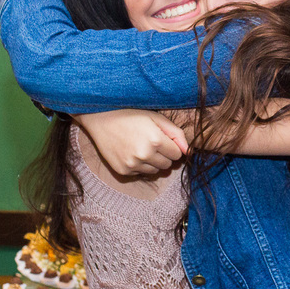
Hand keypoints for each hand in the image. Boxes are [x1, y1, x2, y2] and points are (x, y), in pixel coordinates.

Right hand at [74, 110, 188, 175]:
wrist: (100, 119)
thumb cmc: (130, 115)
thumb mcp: (155, 118)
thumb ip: (176, 134)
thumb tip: (189, 151)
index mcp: (156, 140)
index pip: (177, 154)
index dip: (171, 146)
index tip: (163, 139)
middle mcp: (145, 155)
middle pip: (167, 165)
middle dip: (164, 155)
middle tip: (152, 142)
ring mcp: (133, 165)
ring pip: (155, 171)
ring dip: (153, 162)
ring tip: (141, 147)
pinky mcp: (124, 171)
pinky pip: (141, 174)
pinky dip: (140, 166)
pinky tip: (131, 152)